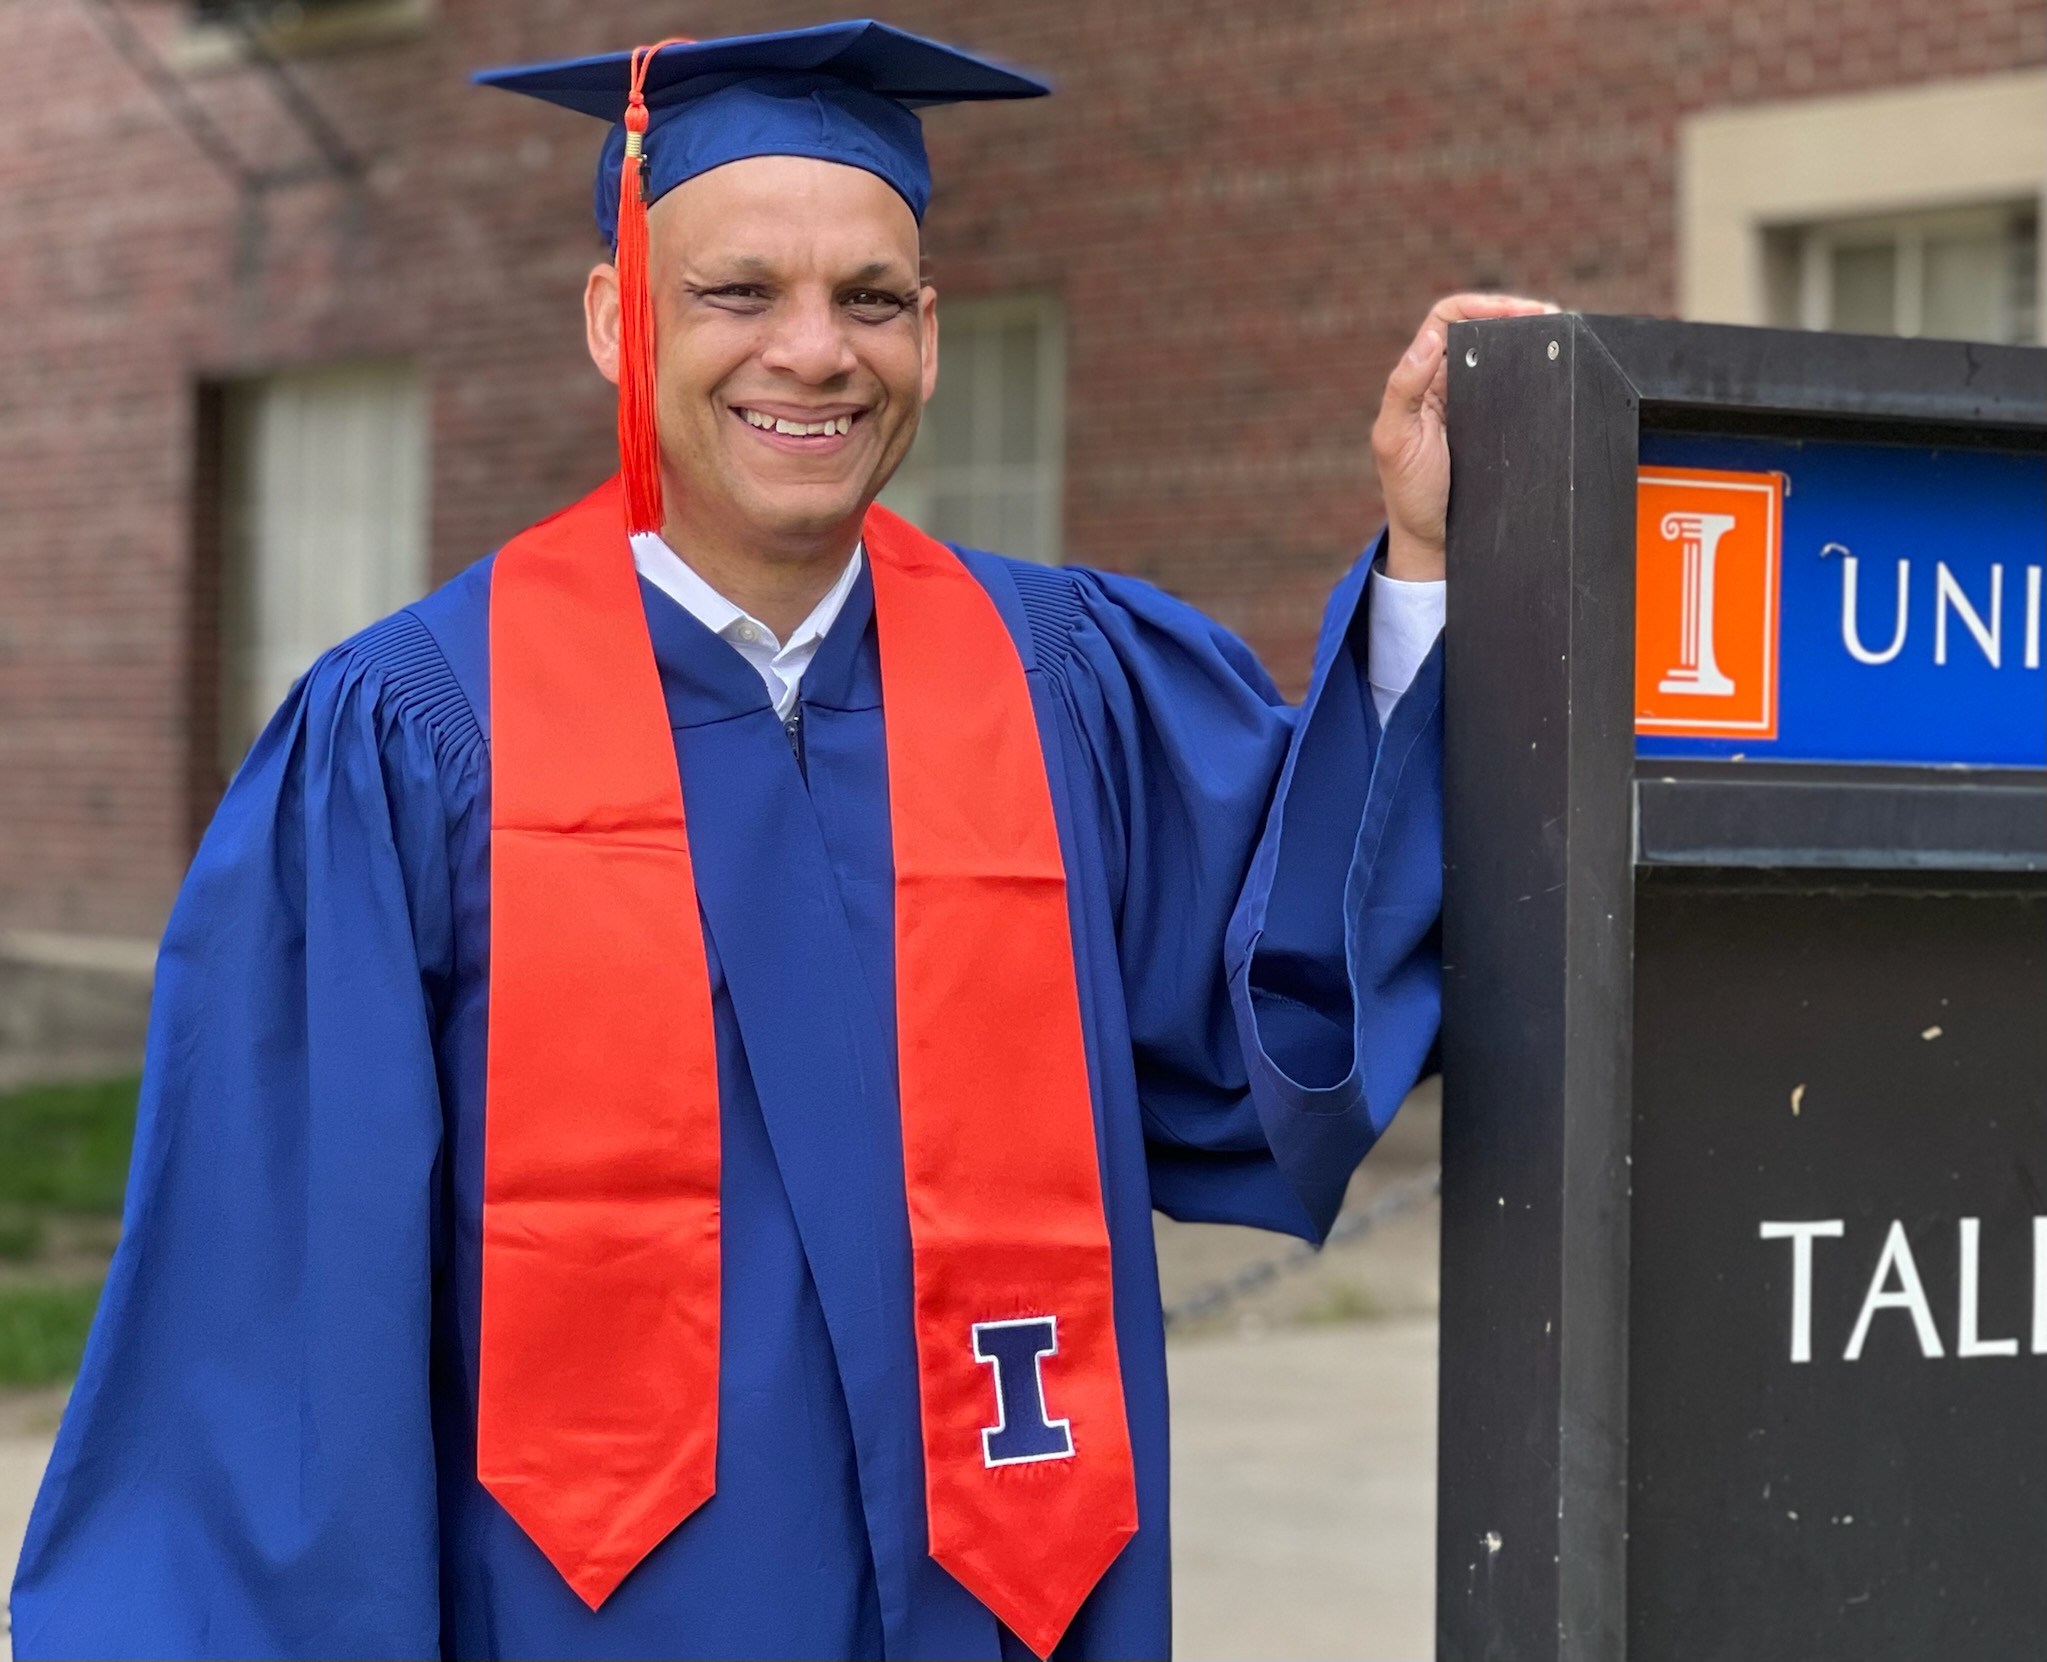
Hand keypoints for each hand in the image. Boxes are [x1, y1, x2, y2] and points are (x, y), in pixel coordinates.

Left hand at [1372, 293, 1557, 581]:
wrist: (1434, 541)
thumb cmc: (1409, 492)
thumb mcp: (1396, 440)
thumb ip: (1404, 389)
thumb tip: (1427, 340)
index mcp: (1421, 378)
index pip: (1449, 318)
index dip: (1483, 304)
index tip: (1517, 311)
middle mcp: (1447, 382)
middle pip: (1484, 327)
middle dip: (1518, 313)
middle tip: (1552, 318)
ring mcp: (1473, 402)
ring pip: (1505, 354)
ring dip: (1532, 338)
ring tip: (1560, 334)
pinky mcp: (1496, 424)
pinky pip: (1519, 387)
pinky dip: (1537, 371)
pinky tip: (1555, 368)